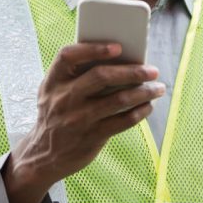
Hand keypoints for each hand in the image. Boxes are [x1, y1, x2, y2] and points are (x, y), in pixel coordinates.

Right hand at [1, 42, 163, 202]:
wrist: (44, 156)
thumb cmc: (56, 115)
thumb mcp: (52, 93)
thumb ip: (74, 76)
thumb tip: (118, 59)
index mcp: (53, 82)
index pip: (68, 56)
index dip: (92, 48)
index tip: (117, 47)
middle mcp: (64, 98)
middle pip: (101, 76)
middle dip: (132, 71)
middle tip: (152, 70)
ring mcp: (78, 119)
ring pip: (118, 99)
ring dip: (143, 92)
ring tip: (158, 88)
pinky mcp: (92, 137)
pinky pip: (122, 121)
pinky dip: (139, 112)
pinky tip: (148, 106)